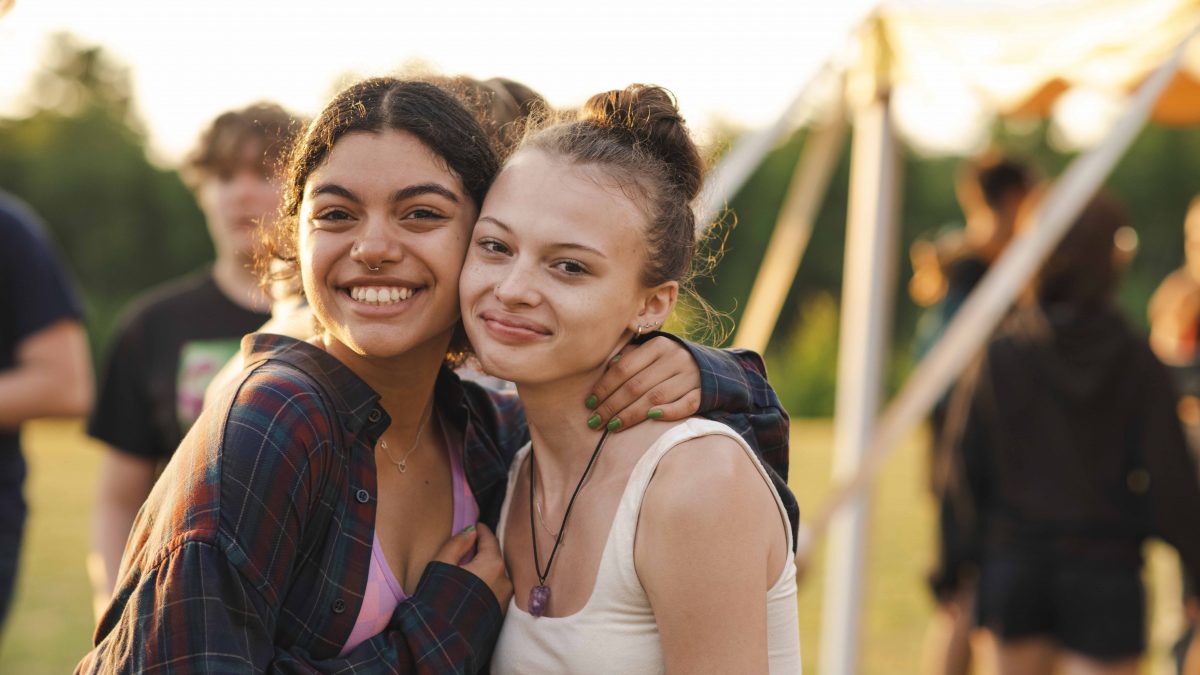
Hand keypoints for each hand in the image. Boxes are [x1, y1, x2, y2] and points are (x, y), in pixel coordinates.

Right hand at [434, 524, 511, 611]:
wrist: (445, 640)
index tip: (475, 525)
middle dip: (483, 550)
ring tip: (469, 568)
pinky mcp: (501, 611)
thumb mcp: (443, 564)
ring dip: (486, 568)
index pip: (490, 539)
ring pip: (496, 574)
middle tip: (469, 546)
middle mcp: (505, 579)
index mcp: (493, 564)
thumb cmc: (441, 598)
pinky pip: (496, 590)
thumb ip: (458, 543)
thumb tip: (471, 531)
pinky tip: (472, 586)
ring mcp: (505, 597)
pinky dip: (487, 583)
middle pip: (495, 556)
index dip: (481, 530)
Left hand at [586, 336, 700, 431]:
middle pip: (636, 385)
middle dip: (612, 405)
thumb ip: (631, 357)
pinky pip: (685, 405)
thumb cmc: (671, 362)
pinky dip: (668, 412)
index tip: (589, 403)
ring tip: (612, 426)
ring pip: (656, 397)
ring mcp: (690, 376)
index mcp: (658, 346)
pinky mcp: (703, 393)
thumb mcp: (653, 352)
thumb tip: (608, 367)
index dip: (604, 387)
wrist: (713, 368)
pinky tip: (651, 419)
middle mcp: (675, 359)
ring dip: (631, 414)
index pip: (624, 368)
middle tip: (595, 421)